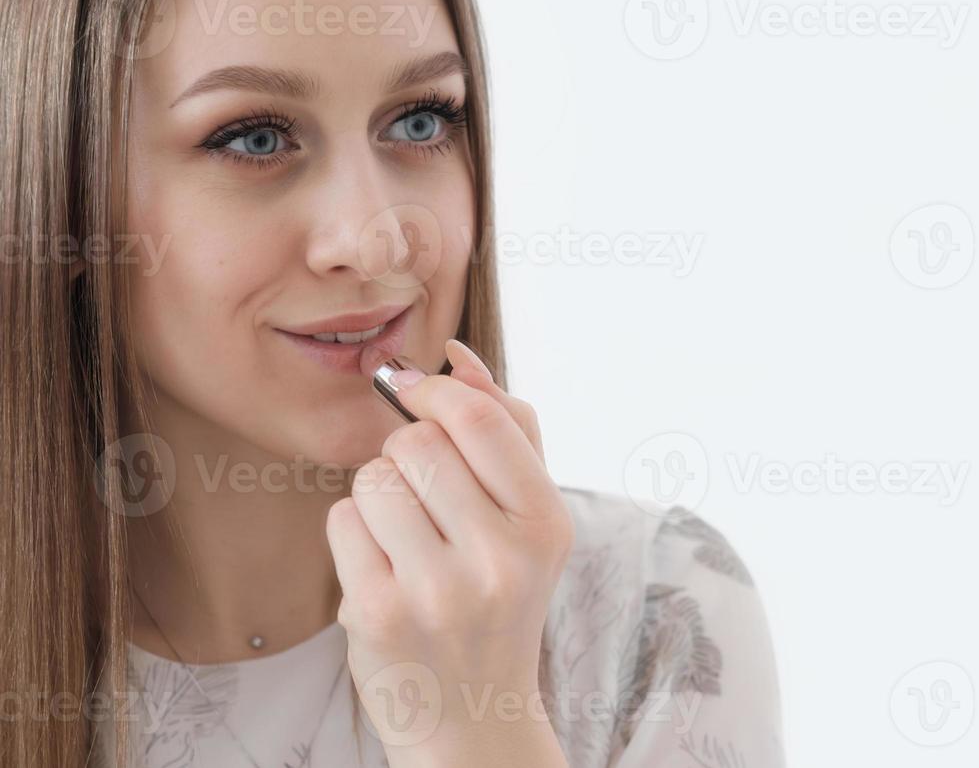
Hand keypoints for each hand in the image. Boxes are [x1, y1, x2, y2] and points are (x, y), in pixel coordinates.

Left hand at [325, 339, 573, 766]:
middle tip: (420, 487)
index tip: (419, 397)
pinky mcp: (378, 614)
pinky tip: (382, 565)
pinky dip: (353, 530)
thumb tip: (454, 354)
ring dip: (378, 492)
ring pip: (373, 477)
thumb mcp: (528, 517)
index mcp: (546, 523)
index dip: (436, 392)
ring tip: (404, 532)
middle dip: (406, 450)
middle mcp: (500, 558)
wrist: (473, 715)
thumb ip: (507, 427)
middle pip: (418, 443)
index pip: (480, 418)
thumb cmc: (499, 596)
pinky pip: (343, 519)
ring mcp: (437, 590)